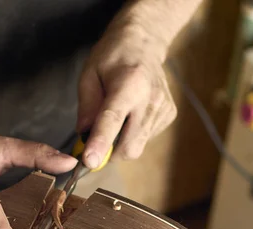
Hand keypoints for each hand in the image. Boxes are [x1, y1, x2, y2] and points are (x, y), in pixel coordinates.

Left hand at [77, 22, 176, 168]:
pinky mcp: (169, 115)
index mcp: (129, 84)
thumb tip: (84, 135)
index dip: (100, 143)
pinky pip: (145, 139)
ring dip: (119, 143)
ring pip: (136, 147)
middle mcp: (151, 99)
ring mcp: (163, 109)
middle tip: (94, 141)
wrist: (145, 42)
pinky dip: (131, 135)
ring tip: (115, 117)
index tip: (89, 161)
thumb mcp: (89, 74)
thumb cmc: (113, 56)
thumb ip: (86, 106)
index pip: (113, 120)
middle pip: (129, 146)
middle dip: (108, 153)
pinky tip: (130, 115)